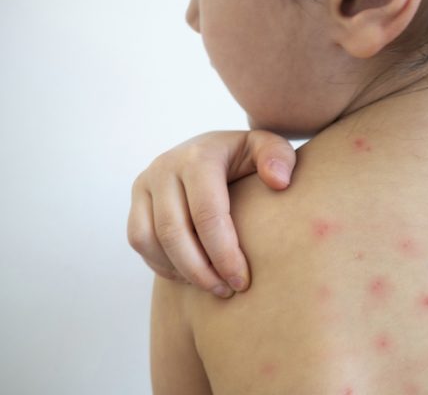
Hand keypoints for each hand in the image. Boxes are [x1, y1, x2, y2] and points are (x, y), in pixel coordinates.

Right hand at [127, 130, 295, 297]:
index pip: (207, 214)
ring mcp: (145, 183)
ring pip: (149, 239)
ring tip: (212, 286)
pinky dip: (162, 264)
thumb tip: (279, 182)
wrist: (215, 150)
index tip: (242, 281)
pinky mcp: (137, 200)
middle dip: (200, 270)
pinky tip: (192, 276)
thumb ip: (279, 157)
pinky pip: (139, 241)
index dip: (224, 254)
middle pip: (174, 232)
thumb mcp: (268, 148)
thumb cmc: (248, 158)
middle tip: (227, 291)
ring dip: (179, 270)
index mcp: (199, 157)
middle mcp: (165, 166)